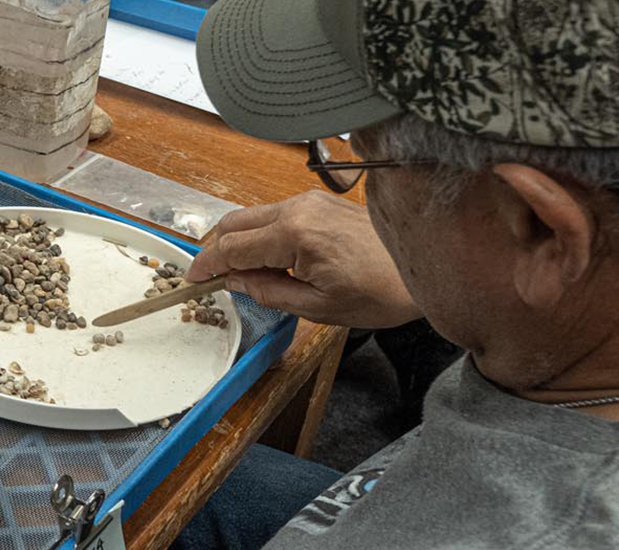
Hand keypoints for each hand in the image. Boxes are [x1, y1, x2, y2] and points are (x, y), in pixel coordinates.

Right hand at [188, 191, 421, 328]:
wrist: (426, 268)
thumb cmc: (381, 291)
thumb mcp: (316, 306)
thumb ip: (266, 291)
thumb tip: (235, 281)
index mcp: (295, 234)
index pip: (232, 247)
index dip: (207, 265)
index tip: (192, 278)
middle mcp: (298, 208)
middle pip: (235, 222)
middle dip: (216, 249)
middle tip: (209, 276)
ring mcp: (310, 200)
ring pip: (253, 216)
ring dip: (238, 241)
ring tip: (240, 273)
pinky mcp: (320, 201)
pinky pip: (275, 214)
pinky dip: (260, 233)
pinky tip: (267, 259)